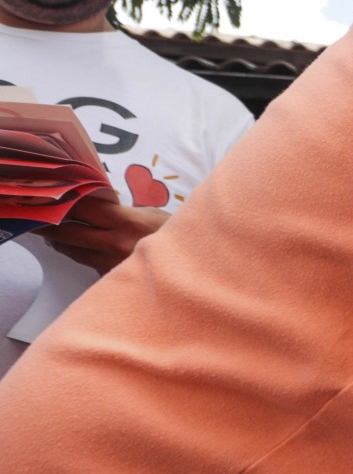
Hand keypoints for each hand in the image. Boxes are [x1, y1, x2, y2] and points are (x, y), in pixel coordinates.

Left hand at [40, 195, 171, 273]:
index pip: (84, 206)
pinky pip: (87, 264)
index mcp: (126, 221)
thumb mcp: (153, 215)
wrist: (191, 267)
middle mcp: (115, 242)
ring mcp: (112, 263)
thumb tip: (98, 206)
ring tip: (55, 235)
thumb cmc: (176, 237)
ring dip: (61, 241)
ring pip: (73, 250)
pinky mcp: (112, 278)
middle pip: (69, 230)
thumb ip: (124, 211)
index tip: (55, 195)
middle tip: (40, 218)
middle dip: (50, 224)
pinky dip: (80, 255)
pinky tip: (79, 249)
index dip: (66, 199)